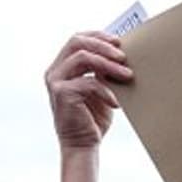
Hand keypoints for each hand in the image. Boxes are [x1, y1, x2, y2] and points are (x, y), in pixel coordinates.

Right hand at [45, 32, 132, 149]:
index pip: (77, 40)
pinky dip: (106, 91)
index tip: (118, 41)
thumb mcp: (100, 89)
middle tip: (123, 56)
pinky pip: (88, 83)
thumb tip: (120, 53)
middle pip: (77, 42)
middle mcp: (55, 71)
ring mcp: (56, 81)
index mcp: (62, 67)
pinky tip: (116, 102)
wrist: (83, 146)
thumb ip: (103, 71)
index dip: (98, 36)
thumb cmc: (93, 119)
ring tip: (126, 75)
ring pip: (83, 58)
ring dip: (108, 64)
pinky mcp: (61, 93)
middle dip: (103, 45)